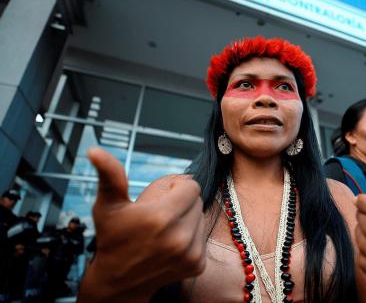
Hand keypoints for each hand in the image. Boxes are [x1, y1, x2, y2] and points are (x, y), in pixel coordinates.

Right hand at [79, 148, 205, 301]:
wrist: (118, 281)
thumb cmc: (112, 239)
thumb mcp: (108, 205)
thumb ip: (109, 175)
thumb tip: (95, 150)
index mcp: (160, 217)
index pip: (191, 186)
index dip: (176, 187)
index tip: (160, 197)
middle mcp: (179, 237)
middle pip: (197, 201)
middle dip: (182, 202)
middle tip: (160, 212)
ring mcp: (190, 253)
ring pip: (202, 218)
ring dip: (188, 218)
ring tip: (165, 228)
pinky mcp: (197, 264)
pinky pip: (204, 237)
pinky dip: (192, 236)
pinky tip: (172, 242)